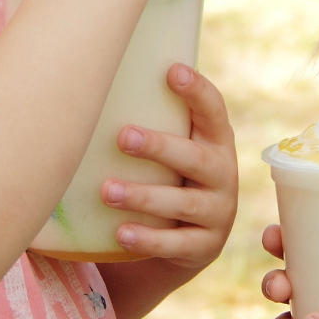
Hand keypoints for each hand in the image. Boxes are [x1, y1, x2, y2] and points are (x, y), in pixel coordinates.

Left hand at [101, 64, 236, 269]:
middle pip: (196, 158)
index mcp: (216, 141)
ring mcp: (218, 213)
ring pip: (183, 203)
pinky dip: (148, 238)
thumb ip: (154, 121)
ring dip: (144, 196)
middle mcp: (223, 174)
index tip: (172, 71)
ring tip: (106, 191)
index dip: (197, 91)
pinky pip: (177, 244)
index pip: (214, 111)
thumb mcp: (170, 151)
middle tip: (122, 136)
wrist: (184, 241)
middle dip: (160, 147)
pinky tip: (121, 233)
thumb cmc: (167, 178)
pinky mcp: (205, 246)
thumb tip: (95, 80)